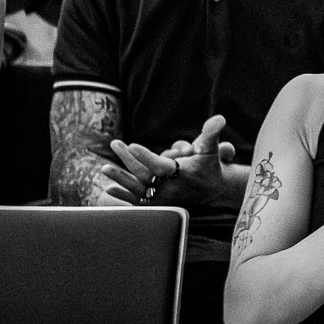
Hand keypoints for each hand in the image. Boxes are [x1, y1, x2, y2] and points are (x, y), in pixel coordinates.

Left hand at [103, 114, 233, 206]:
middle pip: (144, 174)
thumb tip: (220, 118)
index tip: (131, 145)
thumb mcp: (211, 150)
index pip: (159, 164)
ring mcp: (162, 198)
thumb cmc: (208, 168)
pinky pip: (136, 201)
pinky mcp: (157, 205)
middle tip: (115, 144)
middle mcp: (169, 188)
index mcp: (180, 173)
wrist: (213, 194)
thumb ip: (211, 133)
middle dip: (127, 159)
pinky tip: (108, 189)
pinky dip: (123, 195)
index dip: (145, 155)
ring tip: (104, 167)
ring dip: (120, 178)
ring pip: (136, 188)